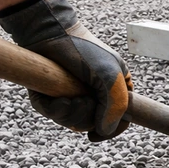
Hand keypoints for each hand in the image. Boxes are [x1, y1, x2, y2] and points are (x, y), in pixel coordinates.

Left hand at [0, 0, 131, 140]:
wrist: (50, 32)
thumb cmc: (84, 50)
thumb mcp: (109, 77)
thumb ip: (115, 106)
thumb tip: (104, 131)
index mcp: (115, 90)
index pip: (120, 120)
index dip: (110, 130)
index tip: (96, 135)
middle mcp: (95, 95)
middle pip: (93, 125)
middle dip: (84, 117)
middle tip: (79, 100)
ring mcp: (73, 95)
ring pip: (71, 122)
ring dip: (66, 113)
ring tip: (63, 97)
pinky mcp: (51, 94)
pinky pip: (50, 113)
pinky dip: (48, 108)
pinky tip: (49, 96)